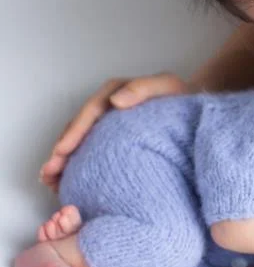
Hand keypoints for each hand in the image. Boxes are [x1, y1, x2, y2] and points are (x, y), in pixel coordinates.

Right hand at [40, 72, 188, 191]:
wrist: (191, 109)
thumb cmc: (179, 97)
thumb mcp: (167, 85)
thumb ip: (143, 88)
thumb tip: (116, 101)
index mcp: (115, 92)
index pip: (89, 112)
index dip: (74, 131)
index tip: (62, 151)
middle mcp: (106, 107)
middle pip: (77, 128)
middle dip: (61, 150)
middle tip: (48, 173)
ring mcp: (107, 124)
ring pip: (79, 141)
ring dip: (63, 160)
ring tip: (49, 180)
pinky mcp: (112, 139)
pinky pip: (89, 150)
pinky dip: (76, 163)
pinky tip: (66, 181)